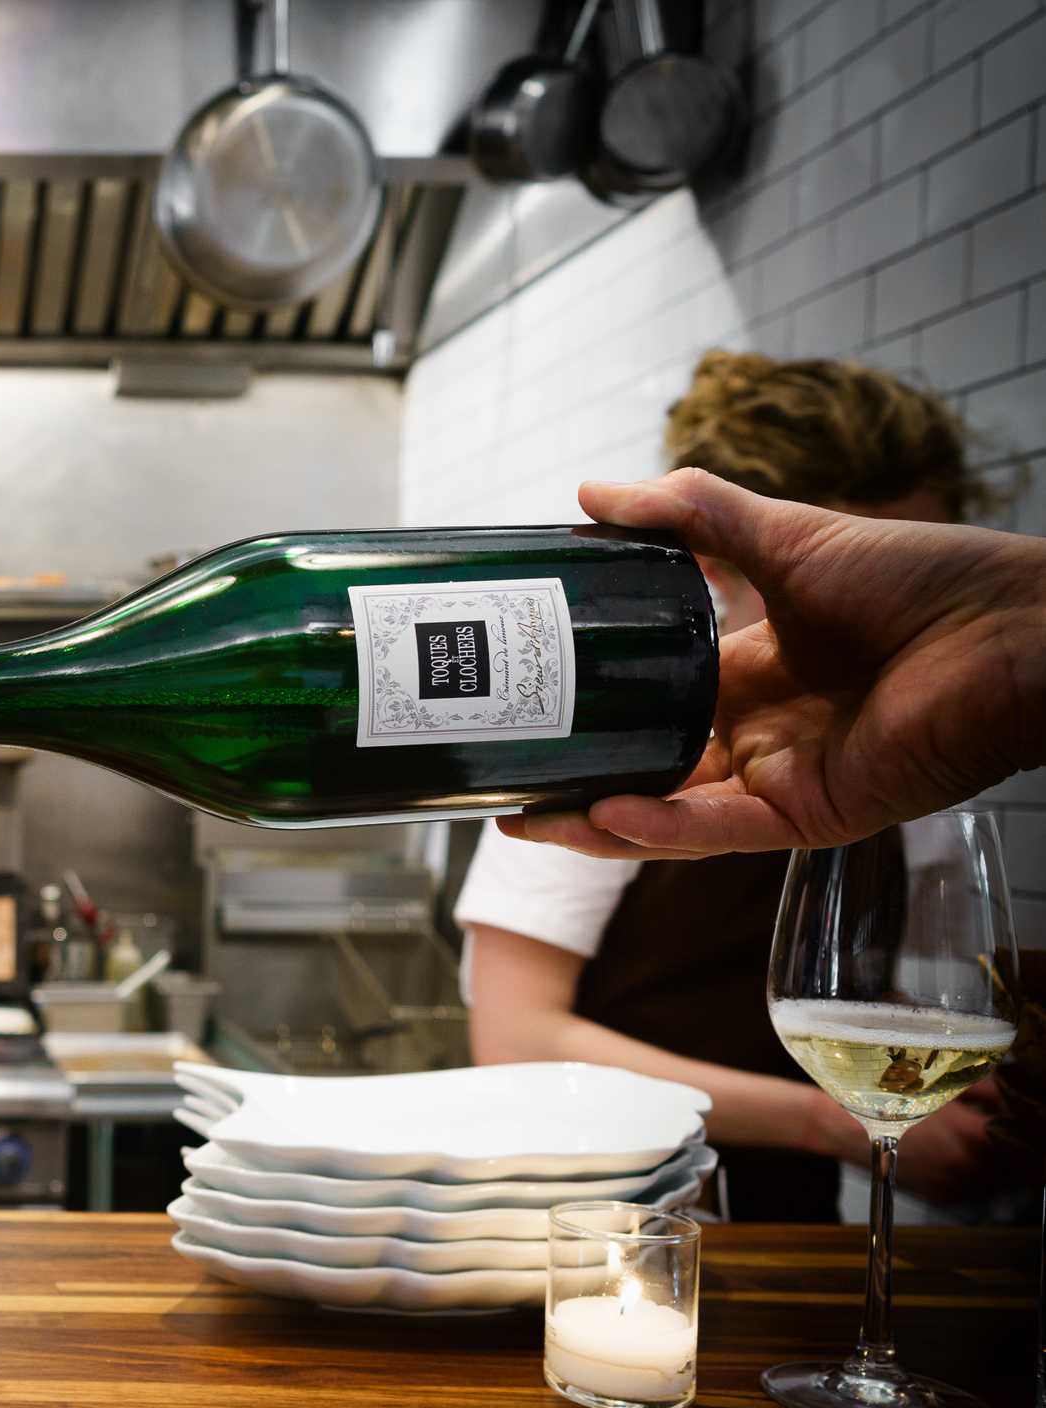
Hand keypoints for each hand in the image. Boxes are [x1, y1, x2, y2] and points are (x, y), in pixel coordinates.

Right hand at [499, 469, 1045, 858]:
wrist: (1013, 628)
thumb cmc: (924, 578)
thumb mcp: (787, 534)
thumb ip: (689, 514)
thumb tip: (590, 491)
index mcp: (753, 671)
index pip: (650, 700)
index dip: (588, 706)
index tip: (521, 698)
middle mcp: (760, 733)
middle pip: (645, 767)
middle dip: (573, 779)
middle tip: (499, 775)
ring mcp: (781, 779)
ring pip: (667, 813)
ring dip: (594, 819)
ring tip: (523, 815)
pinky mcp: (810, 816)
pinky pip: (718, 831)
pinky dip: (660, 827)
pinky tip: (606, 814)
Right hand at [889, 1096, 1007, 1206]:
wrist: (850, 1130)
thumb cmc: (890, 1103)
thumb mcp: (943, 1087)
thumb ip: (985, 1090)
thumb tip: (1008, 1089)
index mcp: (971, 1136)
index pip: (1015, 1130)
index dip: (1014, 1116)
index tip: (1012, 1108)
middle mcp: (966, 1167)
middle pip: (1009, 1155)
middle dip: (1004, 1137)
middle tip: (994, 1120)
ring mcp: (955, 1185)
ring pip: (993, 1172)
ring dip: (988, 1155)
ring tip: (970, 1135)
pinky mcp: (943, 1196)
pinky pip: (971, 1182)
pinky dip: (969, 1167)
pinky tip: (952, 1149)